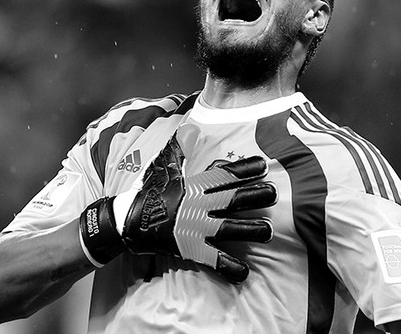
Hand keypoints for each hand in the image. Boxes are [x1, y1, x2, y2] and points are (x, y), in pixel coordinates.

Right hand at [80, 133, 276, 282]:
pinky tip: (245, 271)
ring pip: (229, 228)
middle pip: (232, 198)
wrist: (126, 220)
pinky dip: (228, 266)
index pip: (224, 174)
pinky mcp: (190, 248)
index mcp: (195, 184)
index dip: (245, 169)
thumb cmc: (149, 191)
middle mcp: (198, 204)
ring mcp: (195, 227)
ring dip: (250, 229)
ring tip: (269, 231)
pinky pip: (213, 258)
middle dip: (255, 196)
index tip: (263, 165)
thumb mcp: (165, 166)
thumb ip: (182, 148)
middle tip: (275, 194)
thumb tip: (192, 128)